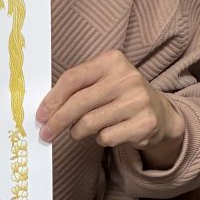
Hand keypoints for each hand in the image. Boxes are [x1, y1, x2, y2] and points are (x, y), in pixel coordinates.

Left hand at [36, 49, 184, 169]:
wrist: (159, 112)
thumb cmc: (120, 96)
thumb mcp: (102, 82)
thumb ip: (77, 89)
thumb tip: (46, 110)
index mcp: (112, 61)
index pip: (73, 78)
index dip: (53, 99)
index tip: (40, 115)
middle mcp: (127, 78)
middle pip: (79, 102)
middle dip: (58, 121)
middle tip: (46, 133)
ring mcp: (138, 101)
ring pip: (90, 123)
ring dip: (78, 132)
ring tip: (80, 130)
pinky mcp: (144, 123)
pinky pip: (106, 137)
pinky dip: (100, 139)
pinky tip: (108, 132)